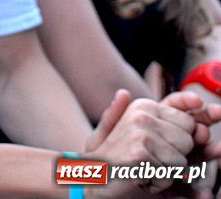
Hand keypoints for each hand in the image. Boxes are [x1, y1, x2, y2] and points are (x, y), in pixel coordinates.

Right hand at [85, 90, 203, 194]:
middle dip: (173, 159)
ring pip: (180, 162)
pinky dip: (157, 184)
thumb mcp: (109, 132)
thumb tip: (123, 93)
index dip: (176, 144)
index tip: (153, 148)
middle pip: (187, 142)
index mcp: (141, 107)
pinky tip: (138, 179)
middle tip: (148, 161)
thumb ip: (119, 113)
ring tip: (142, 170)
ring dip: (165, 174)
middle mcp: (142, 116)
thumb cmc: (104, 158)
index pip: (188, 124)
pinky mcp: (140, 154)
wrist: (89, 179)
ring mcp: (140, 134)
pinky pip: (168, 176)